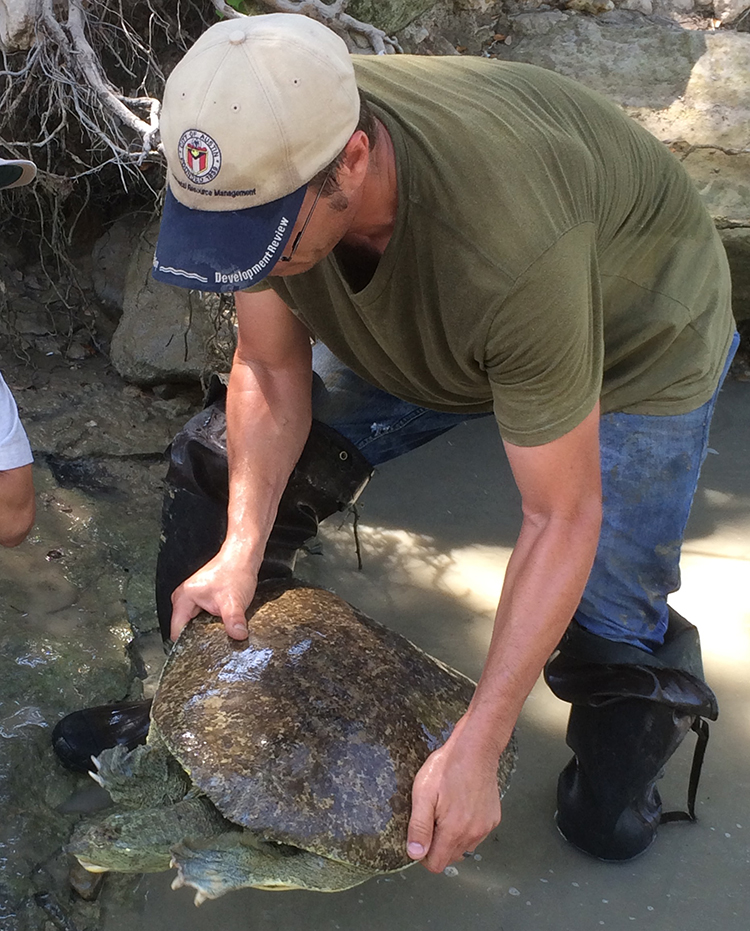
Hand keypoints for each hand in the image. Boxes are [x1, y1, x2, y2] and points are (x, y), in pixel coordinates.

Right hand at [170, 548, 259, 641]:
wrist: (244, 556)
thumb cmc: (235, 571)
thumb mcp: (234, 601)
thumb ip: (233, 621)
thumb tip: (238, 636)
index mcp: (183, 598)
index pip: (176, 632)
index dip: (187, 645)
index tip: (200, 652)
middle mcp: (184, 599)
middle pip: (186, 630)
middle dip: (200, 638)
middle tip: (215, 642)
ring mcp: (193, 599)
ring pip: (197, 625)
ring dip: (208, 630)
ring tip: (221, 630)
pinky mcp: (204, 600)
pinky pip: (204, 618)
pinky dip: (214, 623)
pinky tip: (223, 624)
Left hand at [406, 718, 501, 873]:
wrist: (475, 748)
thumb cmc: (446, 768)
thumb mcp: (423, 794)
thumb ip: (419, 827)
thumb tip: (415, 854)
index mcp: (454, 831)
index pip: (437, 864)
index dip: (424, 855)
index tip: (421, 837)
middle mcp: (473, 834)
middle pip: (450, 857)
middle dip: (438, 845)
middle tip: (432, 818)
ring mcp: (486, 827)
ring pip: (464, 847)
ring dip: (453, 837)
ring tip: (447, 809)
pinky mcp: (494, 818)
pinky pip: (477, 834)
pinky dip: (467, 827)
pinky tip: (462, 805)